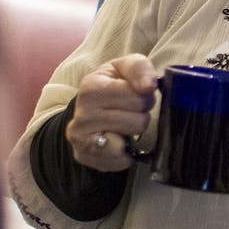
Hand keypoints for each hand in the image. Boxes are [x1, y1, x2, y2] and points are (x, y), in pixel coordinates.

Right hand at [66, 54, 156, 170]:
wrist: (91, 107)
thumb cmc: (114, 85)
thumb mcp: (126, 68)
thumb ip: (140, 69)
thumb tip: (148, 86)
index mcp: (91, 86)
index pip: (138, 96)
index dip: (146, 97)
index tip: (138, 94)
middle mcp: (81, 113)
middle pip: (138, 121)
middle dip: (141, 115)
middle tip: (131, 111)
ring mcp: (80, 137)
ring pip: (128, 141)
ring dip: (133, 134)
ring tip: (124, 124)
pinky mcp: (84, 156)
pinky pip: (118, 161)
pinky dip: (125, 155)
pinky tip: (120, 142)